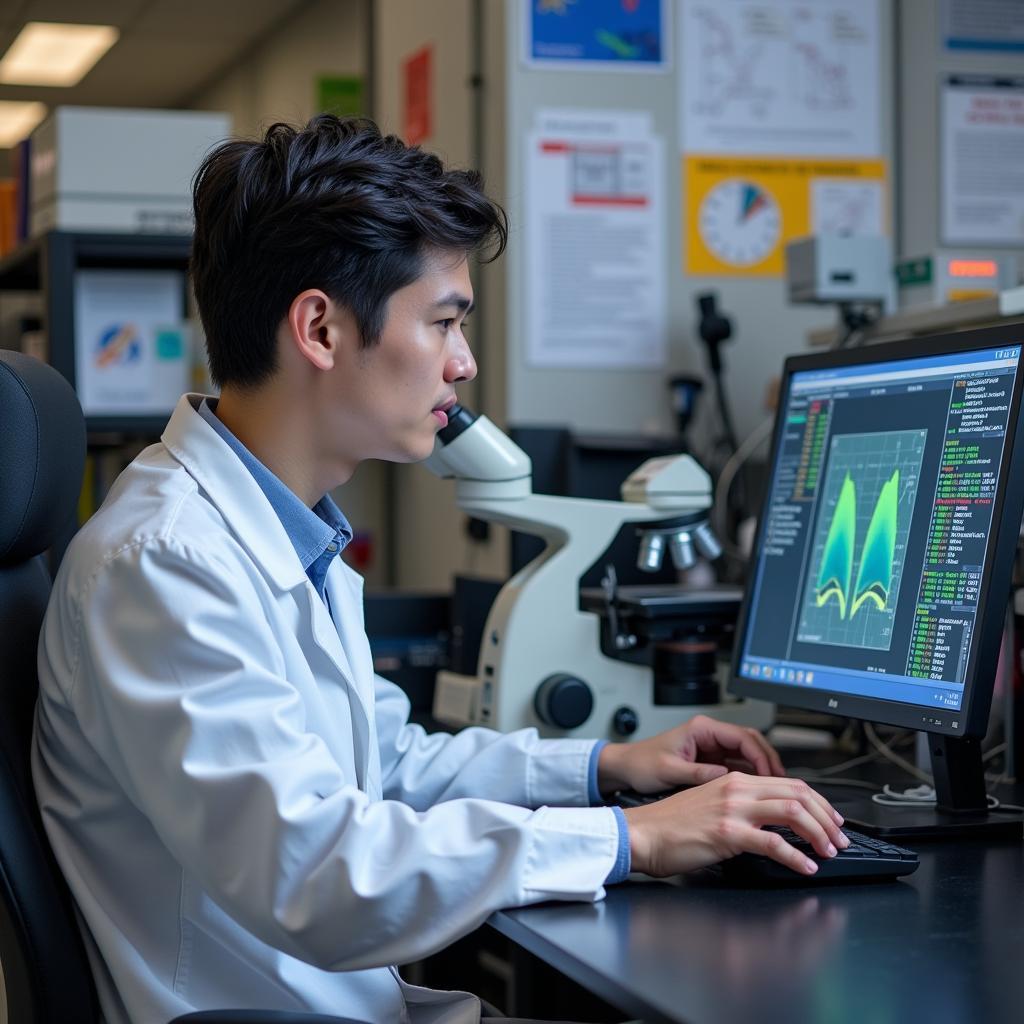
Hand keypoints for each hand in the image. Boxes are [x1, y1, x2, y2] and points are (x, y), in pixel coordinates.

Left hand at [597, 714, 785, 794]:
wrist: (626, 767)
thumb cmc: (642, 763)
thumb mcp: (670, 770)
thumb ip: (698, 773)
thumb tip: (725, 778)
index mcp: (701, 729)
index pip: (742, 736)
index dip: (760, 755)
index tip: (771, 774)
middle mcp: (708, 734)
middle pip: (750, 742)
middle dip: (767, 761)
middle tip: (781, 783)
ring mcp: (710, 746)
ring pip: (746, 754)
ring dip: (761, 769)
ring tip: (775, 790)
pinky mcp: (709, 760)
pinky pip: (737, 765)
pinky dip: (749, 776)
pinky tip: (757, 791)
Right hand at [622, 772, 848, 876]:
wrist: (642, 833)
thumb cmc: (670, 825)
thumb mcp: (710, 804)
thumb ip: (740, 806)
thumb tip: (771, 821)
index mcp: (734, 780)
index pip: (790, 784)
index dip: (819, 802)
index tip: (832, 819)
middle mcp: (737, 789)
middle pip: (798, 794)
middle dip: (827, 817)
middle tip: (839, 838)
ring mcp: (733, 809)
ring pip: (792, 812)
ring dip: (818, 833)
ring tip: (828, 851)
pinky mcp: (727, 833)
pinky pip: (773, 844)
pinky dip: (796, 857)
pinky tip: (805, 867)